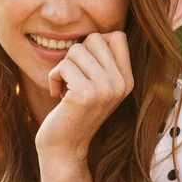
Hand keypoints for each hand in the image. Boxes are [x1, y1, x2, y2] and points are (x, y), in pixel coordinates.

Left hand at [35, 31, 133, 162]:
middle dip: (76, 54)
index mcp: (127, 80)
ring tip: (65, 88)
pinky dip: (53, 77)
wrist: (65, 148)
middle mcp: (121, 84)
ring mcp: (105, 89)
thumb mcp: (97, 85)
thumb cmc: (74, 111)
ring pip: (76, 50)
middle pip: (95, 38)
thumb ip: (102, 61)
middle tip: (73, 78)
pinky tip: (57, 95)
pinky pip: (63, 65)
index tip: (86, 68)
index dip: (95, 45)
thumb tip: (95, 34)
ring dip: (63, 67)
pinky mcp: (85, 94)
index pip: (117, 36)